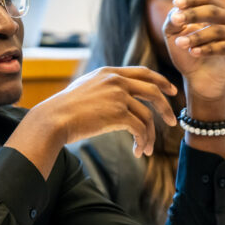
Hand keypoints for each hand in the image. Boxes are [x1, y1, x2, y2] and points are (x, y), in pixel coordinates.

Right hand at [30, 66, 177, 156]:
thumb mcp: (84, 89)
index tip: (171, 91)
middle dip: (166, 107)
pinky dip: (142, 141)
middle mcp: (116, 81)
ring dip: (150, 135)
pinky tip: (138, 151)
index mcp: (109, 73)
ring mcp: (118, 96)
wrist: (52, 119)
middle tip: (172, 122)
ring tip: (147, 149)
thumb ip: (103, 88)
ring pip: (147, 116)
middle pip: (153, 91)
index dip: (161, 81)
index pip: (143, 72)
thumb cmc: (62, 110)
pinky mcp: (118, 114)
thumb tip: (117, 98)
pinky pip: (140, 129)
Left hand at [163, 0, 224, 103]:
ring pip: (217, 30)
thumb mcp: (175, 37)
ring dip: (197, 36)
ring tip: (181, 43)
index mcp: (217, 12)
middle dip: (193, 15)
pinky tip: (193, 52)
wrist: (199, 80)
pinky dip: (207, 49)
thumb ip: (173, 23)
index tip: (176, 3)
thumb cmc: (188, 55)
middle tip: (176, 20)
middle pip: (213, 11)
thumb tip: (175, 12)